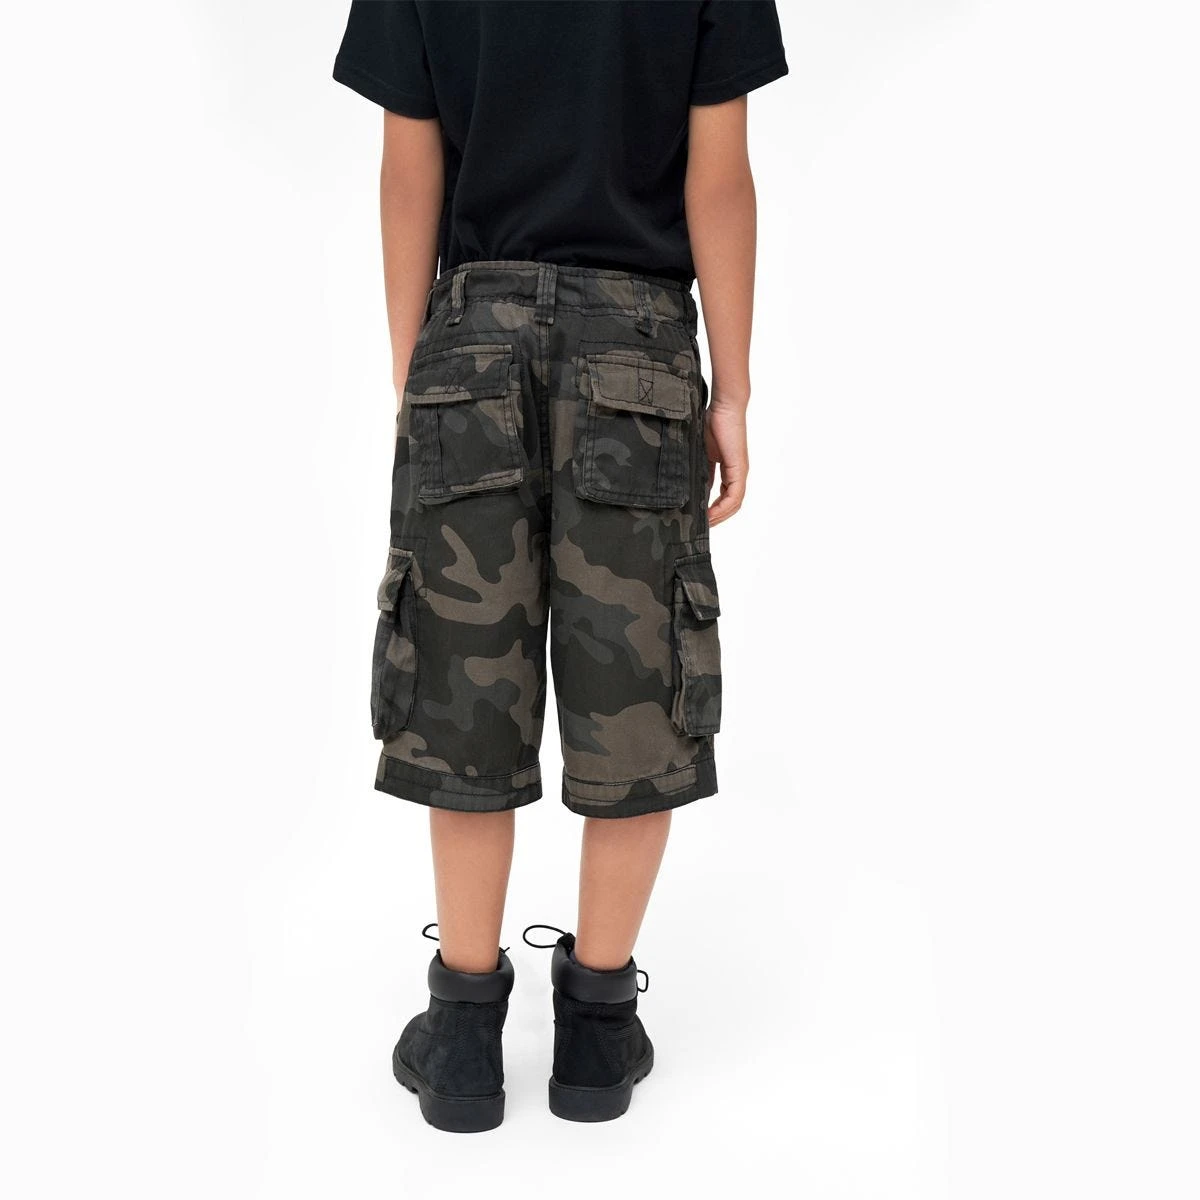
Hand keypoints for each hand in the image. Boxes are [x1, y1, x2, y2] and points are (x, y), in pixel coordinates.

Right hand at [704, 400, 748, 525]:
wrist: (724, 406)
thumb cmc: (712, 422)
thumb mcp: (702, 451)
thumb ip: (701, 468)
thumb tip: (690, 484)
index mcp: (729, 469)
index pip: (725, 496)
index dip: (714, 510)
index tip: (700, 518)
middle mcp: (737, 473)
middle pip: (731, 504)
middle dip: (717, 518)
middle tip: (701, 527)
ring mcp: (740, 471)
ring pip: (734, 503)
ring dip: (720, 516)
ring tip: (705, 524)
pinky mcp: (738, 468)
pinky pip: (734, 495)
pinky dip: (723, 507)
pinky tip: (711, 514)